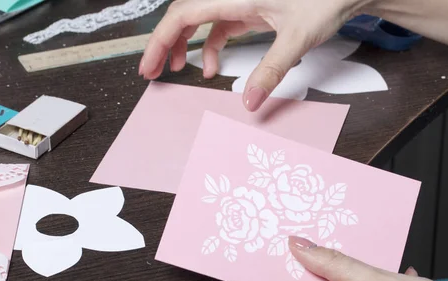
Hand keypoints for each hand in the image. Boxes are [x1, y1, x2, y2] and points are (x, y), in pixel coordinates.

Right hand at [139, 0, 363, 110]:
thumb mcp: (298, 38)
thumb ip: (271, 70)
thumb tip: (249, 103)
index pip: (184, 14)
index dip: (160, 40)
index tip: (149, 67)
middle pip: (184, 14)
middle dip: (165, 43)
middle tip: (153, 73)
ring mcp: (238, 0)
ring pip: (198, 19)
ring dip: (184, 44)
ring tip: (179, 70)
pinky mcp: (248, 9)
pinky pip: (218, 26)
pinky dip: (210, 47)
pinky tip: (211, 68)